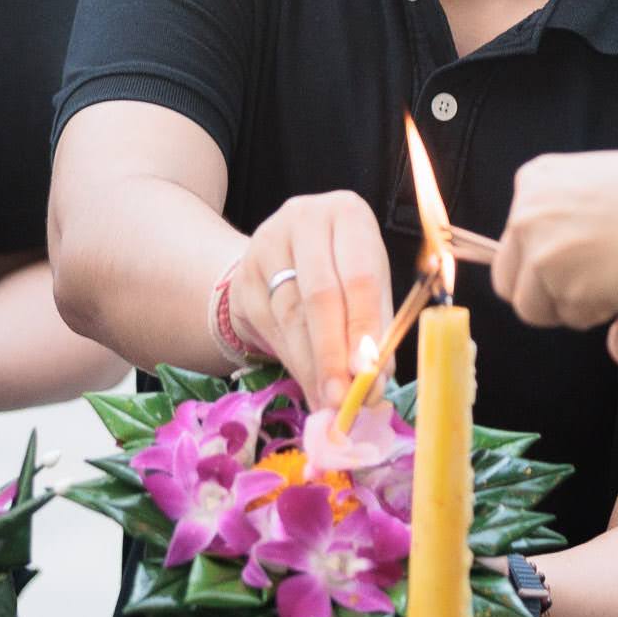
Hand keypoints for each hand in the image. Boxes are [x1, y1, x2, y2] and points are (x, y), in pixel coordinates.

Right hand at [234, 190, 394, 409]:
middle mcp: (305, 219)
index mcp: (348, 214)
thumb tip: (373, 385)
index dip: (363, 328)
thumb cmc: (340, 272)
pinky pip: (269, 327)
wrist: (283, 259)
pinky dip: (292, 362)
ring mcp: (266, 244)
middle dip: (332, 356)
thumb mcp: (368, 289)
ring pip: (290, 316)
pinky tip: (308, 383)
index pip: (359, 276)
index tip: (368, 374)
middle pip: (319, 296)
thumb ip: (375, 331)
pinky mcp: (242, 274)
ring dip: (311, 367)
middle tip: (342, 399)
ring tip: (329, 402)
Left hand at [495, 150, 617, 329]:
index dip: (545, 257)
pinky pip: (567, 317)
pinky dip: (592, 313)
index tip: (579, 256)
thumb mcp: (598, 182)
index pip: (514, 237)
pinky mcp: (560, 286)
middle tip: (584, 287)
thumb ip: (564, 208)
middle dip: (542, 291)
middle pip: (507, 279)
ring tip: (607, 286)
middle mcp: (525, 214)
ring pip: (532, 307)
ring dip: (567, 306)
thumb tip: (546, 247)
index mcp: (534, 180)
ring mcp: (539, 251)